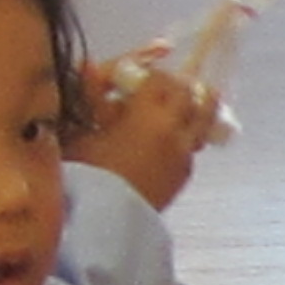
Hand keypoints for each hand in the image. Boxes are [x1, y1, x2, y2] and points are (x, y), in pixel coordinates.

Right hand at [74, 56, 227, 211]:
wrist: (106, 219)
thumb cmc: (86, 172)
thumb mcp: (82, 129)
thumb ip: (92, 95)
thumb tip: (91, 66)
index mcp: (147, 113)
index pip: (160, 79)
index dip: (152, 73)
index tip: (142, 75)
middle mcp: (173, 130)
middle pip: (190, 95)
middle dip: (180, 86)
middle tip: (167, 86)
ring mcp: (184, 153)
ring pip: (202, 120)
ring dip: (196, 107)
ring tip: (190, 102)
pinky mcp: (184, 175)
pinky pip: (192, 145)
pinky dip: (187, 134)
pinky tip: (172, 138)